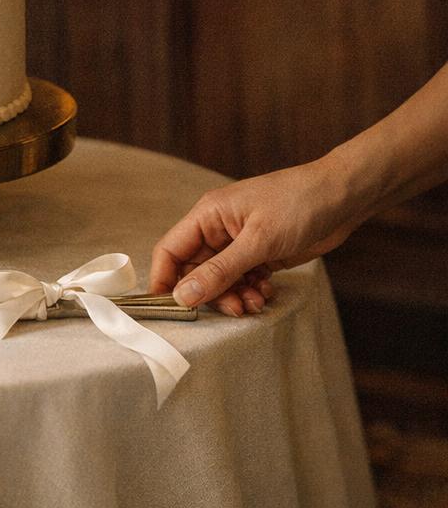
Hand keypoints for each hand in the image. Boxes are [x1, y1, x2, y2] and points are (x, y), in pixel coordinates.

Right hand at [149, 156, 361, 315]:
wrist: (342, 198)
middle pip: (195, 271)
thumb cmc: (298, 204)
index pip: (170, 250)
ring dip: (234, 296)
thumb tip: (183, 295)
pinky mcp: (260, 254)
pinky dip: (251, 291)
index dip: (164, 280)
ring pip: (220, 280)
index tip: (169, 309)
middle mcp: (218, 229)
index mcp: (208, 215)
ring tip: (256, 302)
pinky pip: (242, 281)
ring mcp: (240, 242)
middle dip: (211, 294)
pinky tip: (267, 292)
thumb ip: (220, 271)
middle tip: (235, 308)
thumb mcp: (258, 241)